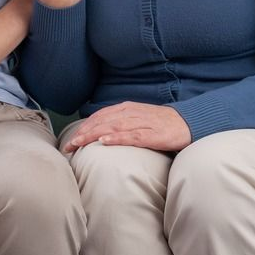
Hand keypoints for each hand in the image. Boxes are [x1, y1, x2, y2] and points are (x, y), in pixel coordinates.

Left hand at [64, 101, 191, 152]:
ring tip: (79, 143)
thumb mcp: (136, 119)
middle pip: (102, 121)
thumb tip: (100, 134)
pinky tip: (105, 141)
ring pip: (112, 127)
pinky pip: (132, 135)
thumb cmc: (159, 123)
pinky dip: (117, 137)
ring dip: (93, 135)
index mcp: (125, 109)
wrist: (186, 122)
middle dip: (83, 133)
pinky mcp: (151, 134)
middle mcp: (130, 113)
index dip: (83, 127)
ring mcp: (141, 122)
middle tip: (68, 145)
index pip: (99, 116)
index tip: (70, 139)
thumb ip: (120, 123)